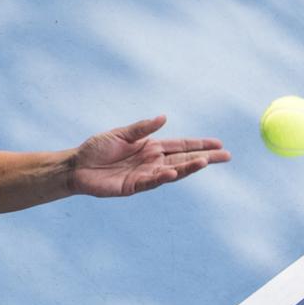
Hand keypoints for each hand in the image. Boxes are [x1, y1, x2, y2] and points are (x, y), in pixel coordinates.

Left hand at [69, 115, 230, 197]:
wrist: (76, 166)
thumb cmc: (97, 149)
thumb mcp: (121, 134)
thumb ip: (142, 128)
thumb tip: (164, 118)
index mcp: (151, 147)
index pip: (181, 145)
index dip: (199, 144)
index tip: (219, 143)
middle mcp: (152, 161)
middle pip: (184, 159)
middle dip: (205, 157)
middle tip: (226, 156)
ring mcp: (144, 175)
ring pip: (172, 171)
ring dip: (189, 168)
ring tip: (205, 162)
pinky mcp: (133, 186)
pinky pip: (151, 181)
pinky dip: (162, 177)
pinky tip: (173, 172)